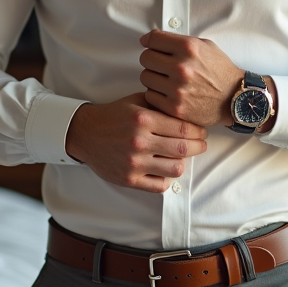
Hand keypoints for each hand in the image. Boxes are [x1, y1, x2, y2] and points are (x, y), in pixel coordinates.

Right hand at [64, 92, 206, 192]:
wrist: (85, 133)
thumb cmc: (114, 115)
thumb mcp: (136, 101)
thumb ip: (160, 105)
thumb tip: (188, 111)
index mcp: (143, 119)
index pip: (183, 128)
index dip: (198, 131)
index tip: (202, 132)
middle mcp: (139, 141)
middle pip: (183, 148)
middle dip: (198, 146)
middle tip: (201, 144)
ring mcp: (134, 162)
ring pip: (175, 169)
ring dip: (183, 163)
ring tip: (182, 157)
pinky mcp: (129, 179)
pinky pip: (159, 185)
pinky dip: (166, 178)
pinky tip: (165, 169)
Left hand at [138, 29, 244, 126]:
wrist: (235, 98)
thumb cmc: (220, 72)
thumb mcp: (205, 46)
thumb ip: (178, 40)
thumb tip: (150, 39)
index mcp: (189, 48)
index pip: (153, 39)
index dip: (149, 41)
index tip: (148, 44)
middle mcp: (182, 67)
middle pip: (145, 58)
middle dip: (152, 59)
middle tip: (160, 64)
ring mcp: (177, 89)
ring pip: (145, 77)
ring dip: (153, 77)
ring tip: (166, 79)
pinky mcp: (175, 108)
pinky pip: (149, 96)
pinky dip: (156, 94)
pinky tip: (167, 92)